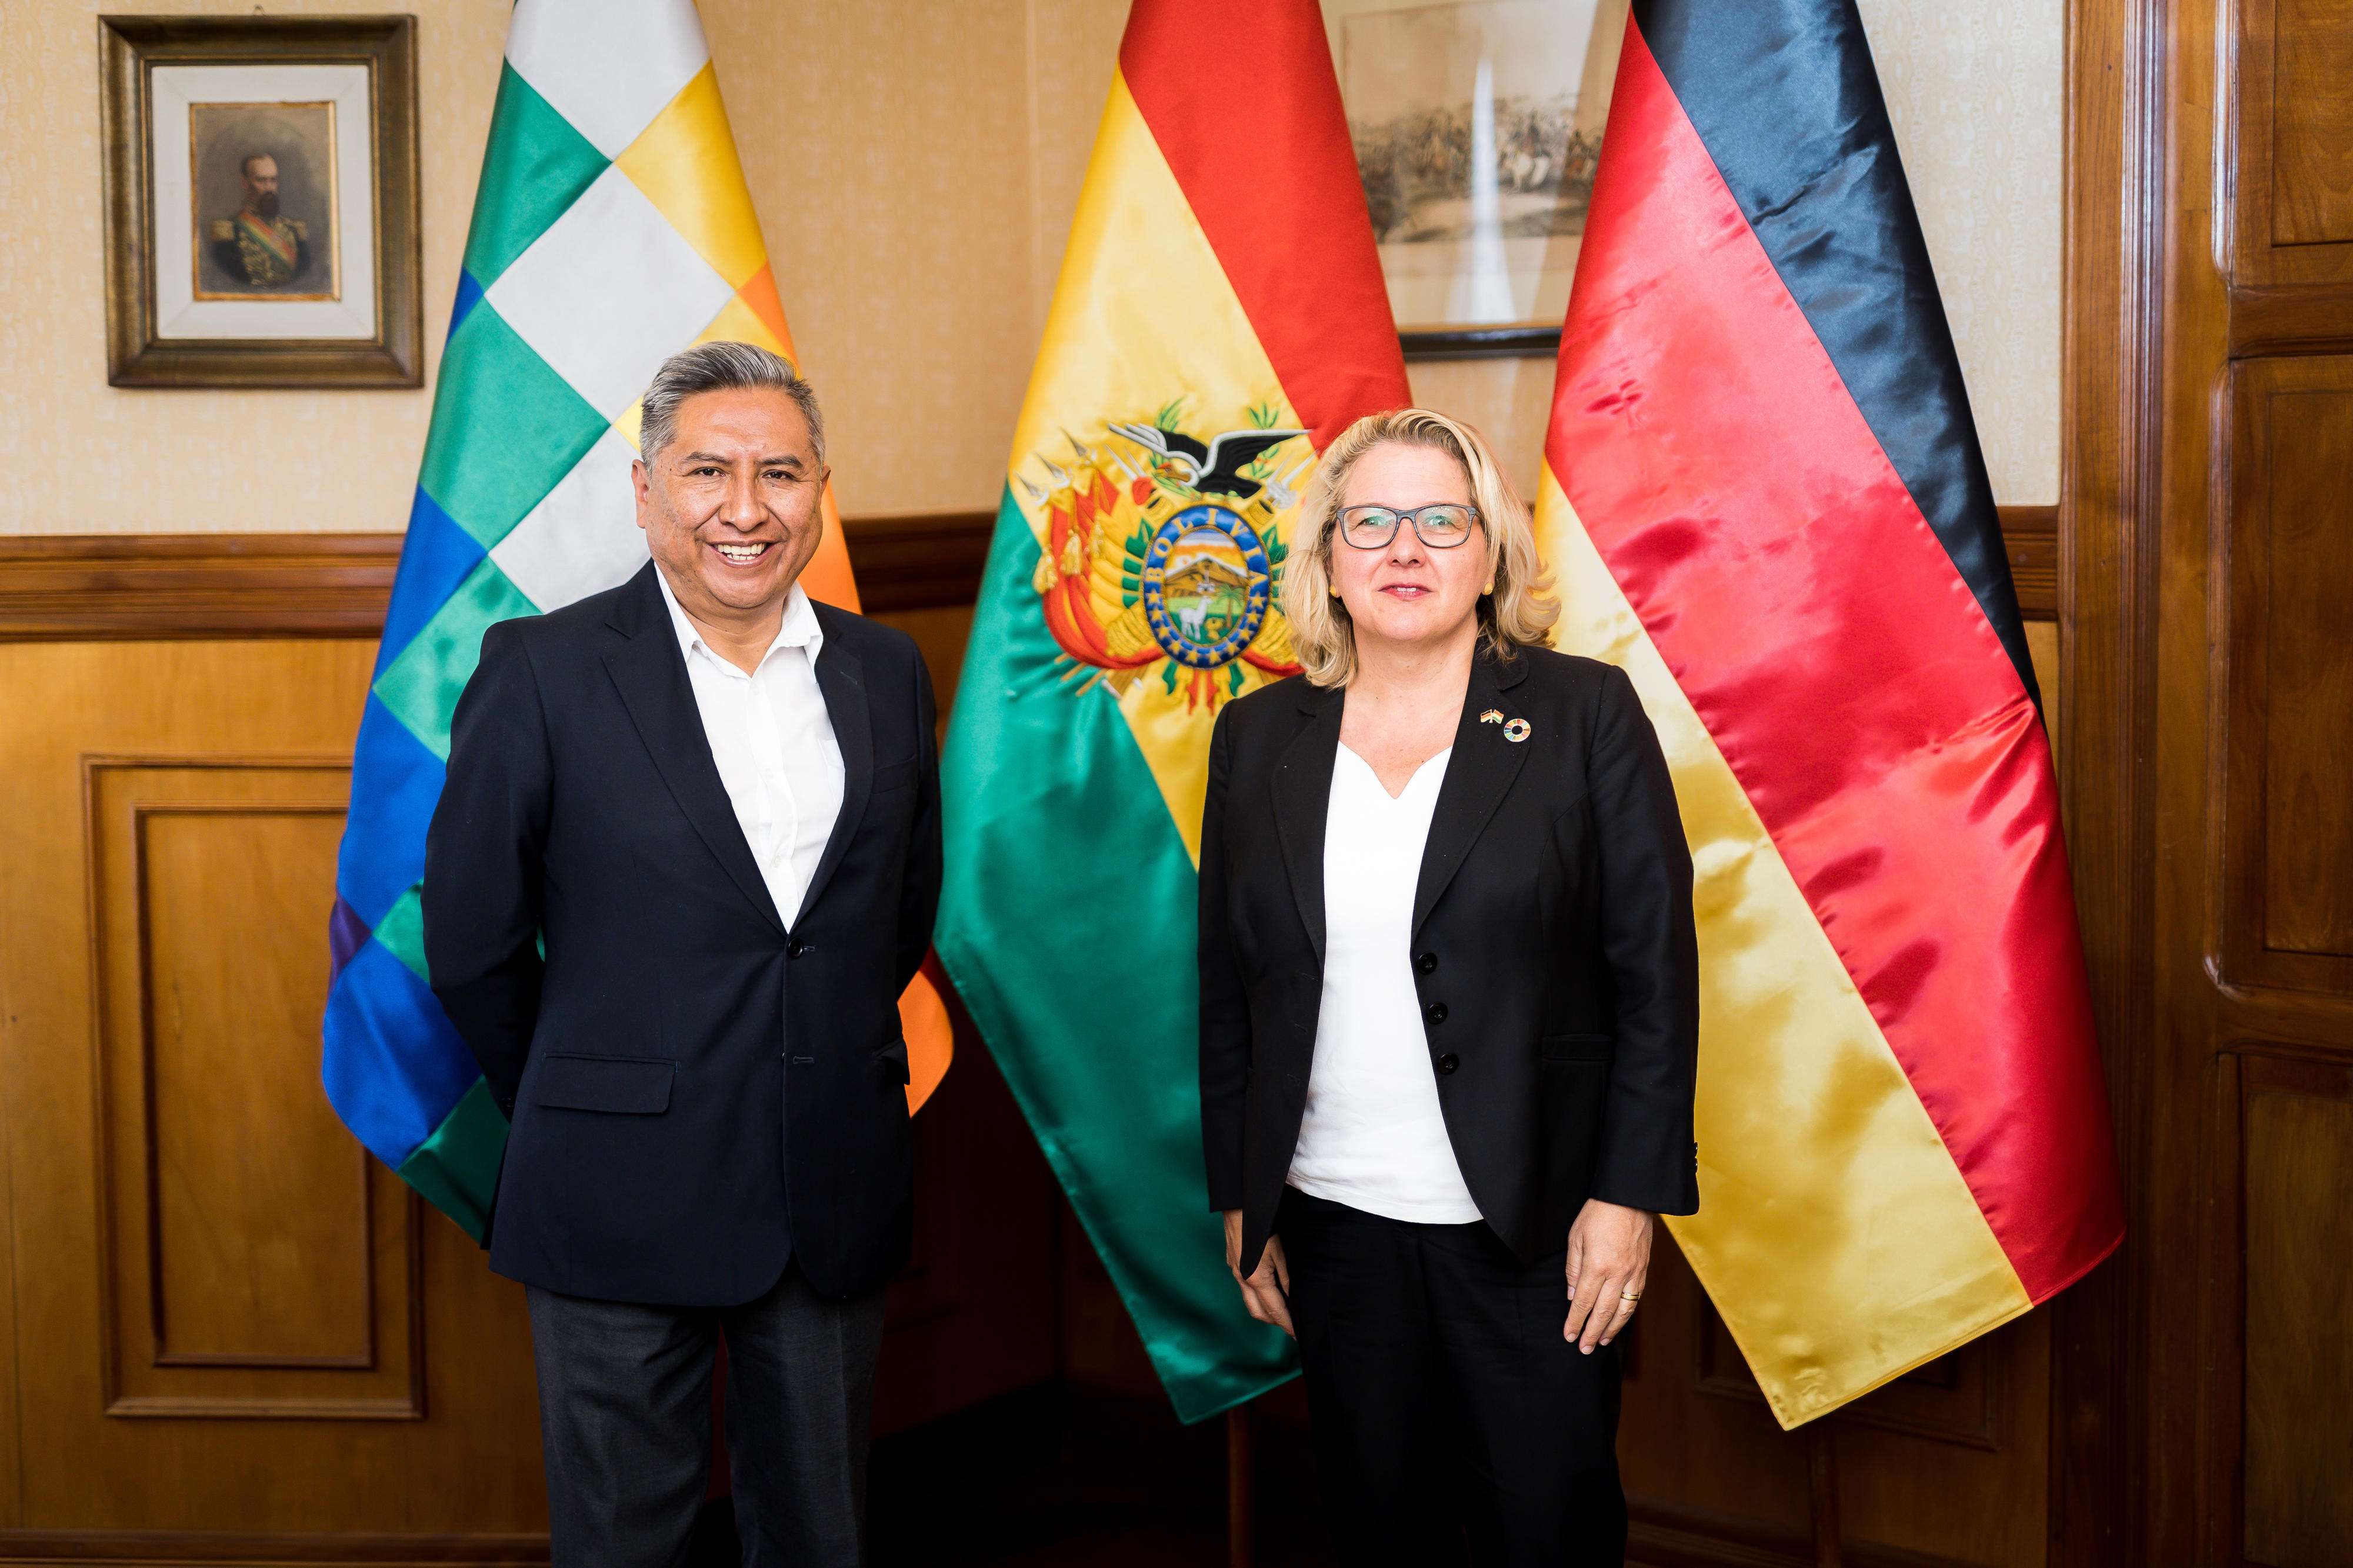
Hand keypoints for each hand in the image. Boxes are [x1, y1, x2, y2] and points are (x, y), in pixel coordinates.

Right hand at [1223, 1209, 1293, 1337]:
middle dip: (1275, 1322)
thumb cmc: (1261, 1224)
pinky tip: (1267, 1289)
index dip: (1287, 1325)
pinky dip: (1257, 1296)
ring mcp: (1235, 1271)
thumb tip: (1293, 1298)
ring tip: (1282, 1310)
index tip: (1298, 1335)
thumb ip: (1286, 1278)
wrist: (1237, 1205)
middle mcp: (1242, 1279)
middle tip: (1292, 1326)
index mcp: (1256, 1279)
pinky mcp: (1233, 1262)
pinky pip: (1244, 1287)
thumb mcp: (1280, 1252)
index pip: (1275, 1311)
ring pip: (1249, 1301)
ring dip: (1265, 1310)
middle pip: (1258, 1313)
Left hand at [1564, 1198, 1652, 1353]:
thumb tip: (1572, 1296)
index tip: (1569, 1335)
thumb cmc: (1598, 1213)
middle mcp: (1617, 1274)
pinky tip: (1619, 1320)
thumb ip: (1573, 1268)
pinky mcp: (1644, 1269)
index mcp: (1597, 1265)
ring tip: (1602, 1341)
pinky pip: (1635, 1298)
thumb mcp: (1576, 1237)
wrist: (1630, 1197)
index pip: (1583, 1302)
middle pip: (1603, 1312)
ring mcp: (1633, 1273)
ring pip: (1623, 1310)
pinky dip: (1626, 1313)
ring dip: (1612, 1328)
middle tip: (1584, 1348)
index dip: (1575, 1321)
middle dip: (1592, 1333)